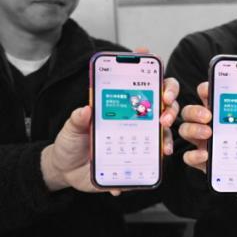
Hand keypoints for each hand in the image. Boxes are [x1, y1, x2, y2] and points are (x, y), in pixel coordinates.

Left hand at [41, 77, 180, 195]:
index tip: (157, 64)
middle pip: (164, 105)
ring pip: (164, 133)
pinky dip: (148, 168)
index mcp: (122, 104)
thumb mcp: (71, 127)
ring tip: (163, 147)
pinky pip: (150, 163)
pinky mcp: (139, 160)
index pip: (145, 83)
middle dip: (170, 105)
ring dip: (167, 138)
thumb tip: (85, 110)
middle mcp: (136, 118)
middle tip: (164, 115)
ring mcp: (140, 138)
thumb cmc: (71, 142)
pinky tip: (144, 172)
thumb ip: (77, 118)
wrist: (66, 171)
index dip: (153, 70)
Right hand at [180, 81, 236, 172]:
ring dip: (194, 129)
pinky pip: (189, 156)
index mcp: (220, 110)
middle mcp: (207, 123)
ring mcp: (201, 140)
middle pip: (190, 110)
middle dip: (196, 110)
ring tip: (209, 133)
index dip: (205, 88)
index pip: (207, 93)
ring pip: (185, 129)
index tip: (208, 89)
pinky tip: (205, 155)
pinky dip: (194, 155)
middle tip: (208, 115)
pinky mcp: (200, 159)